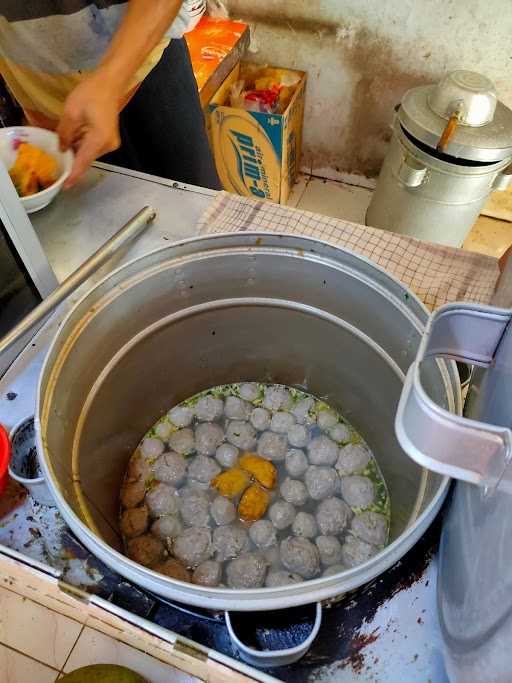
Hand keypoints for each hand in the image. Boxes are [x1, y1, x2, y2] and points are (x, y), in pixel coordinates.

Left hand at [57, 72, 121, 187]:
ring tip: (66, 138)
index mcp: (99, 140)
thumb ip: (64, 134)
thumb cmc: (91, 93)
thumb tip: (61, 149)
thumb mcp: (71, 112)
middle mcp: (107, 146)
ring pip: (88, 154)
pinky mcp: (109, 140)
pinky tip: (75, 135)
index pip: (83, 162)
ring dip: (76, 150)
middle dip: (71, 158)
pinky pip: (92, 148)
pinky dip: (82, 145)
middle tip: (57, 156)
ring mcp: (110, 144)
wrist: (109, 83)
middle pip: (86, 159)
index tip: (65, 187)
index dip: (73, 175)